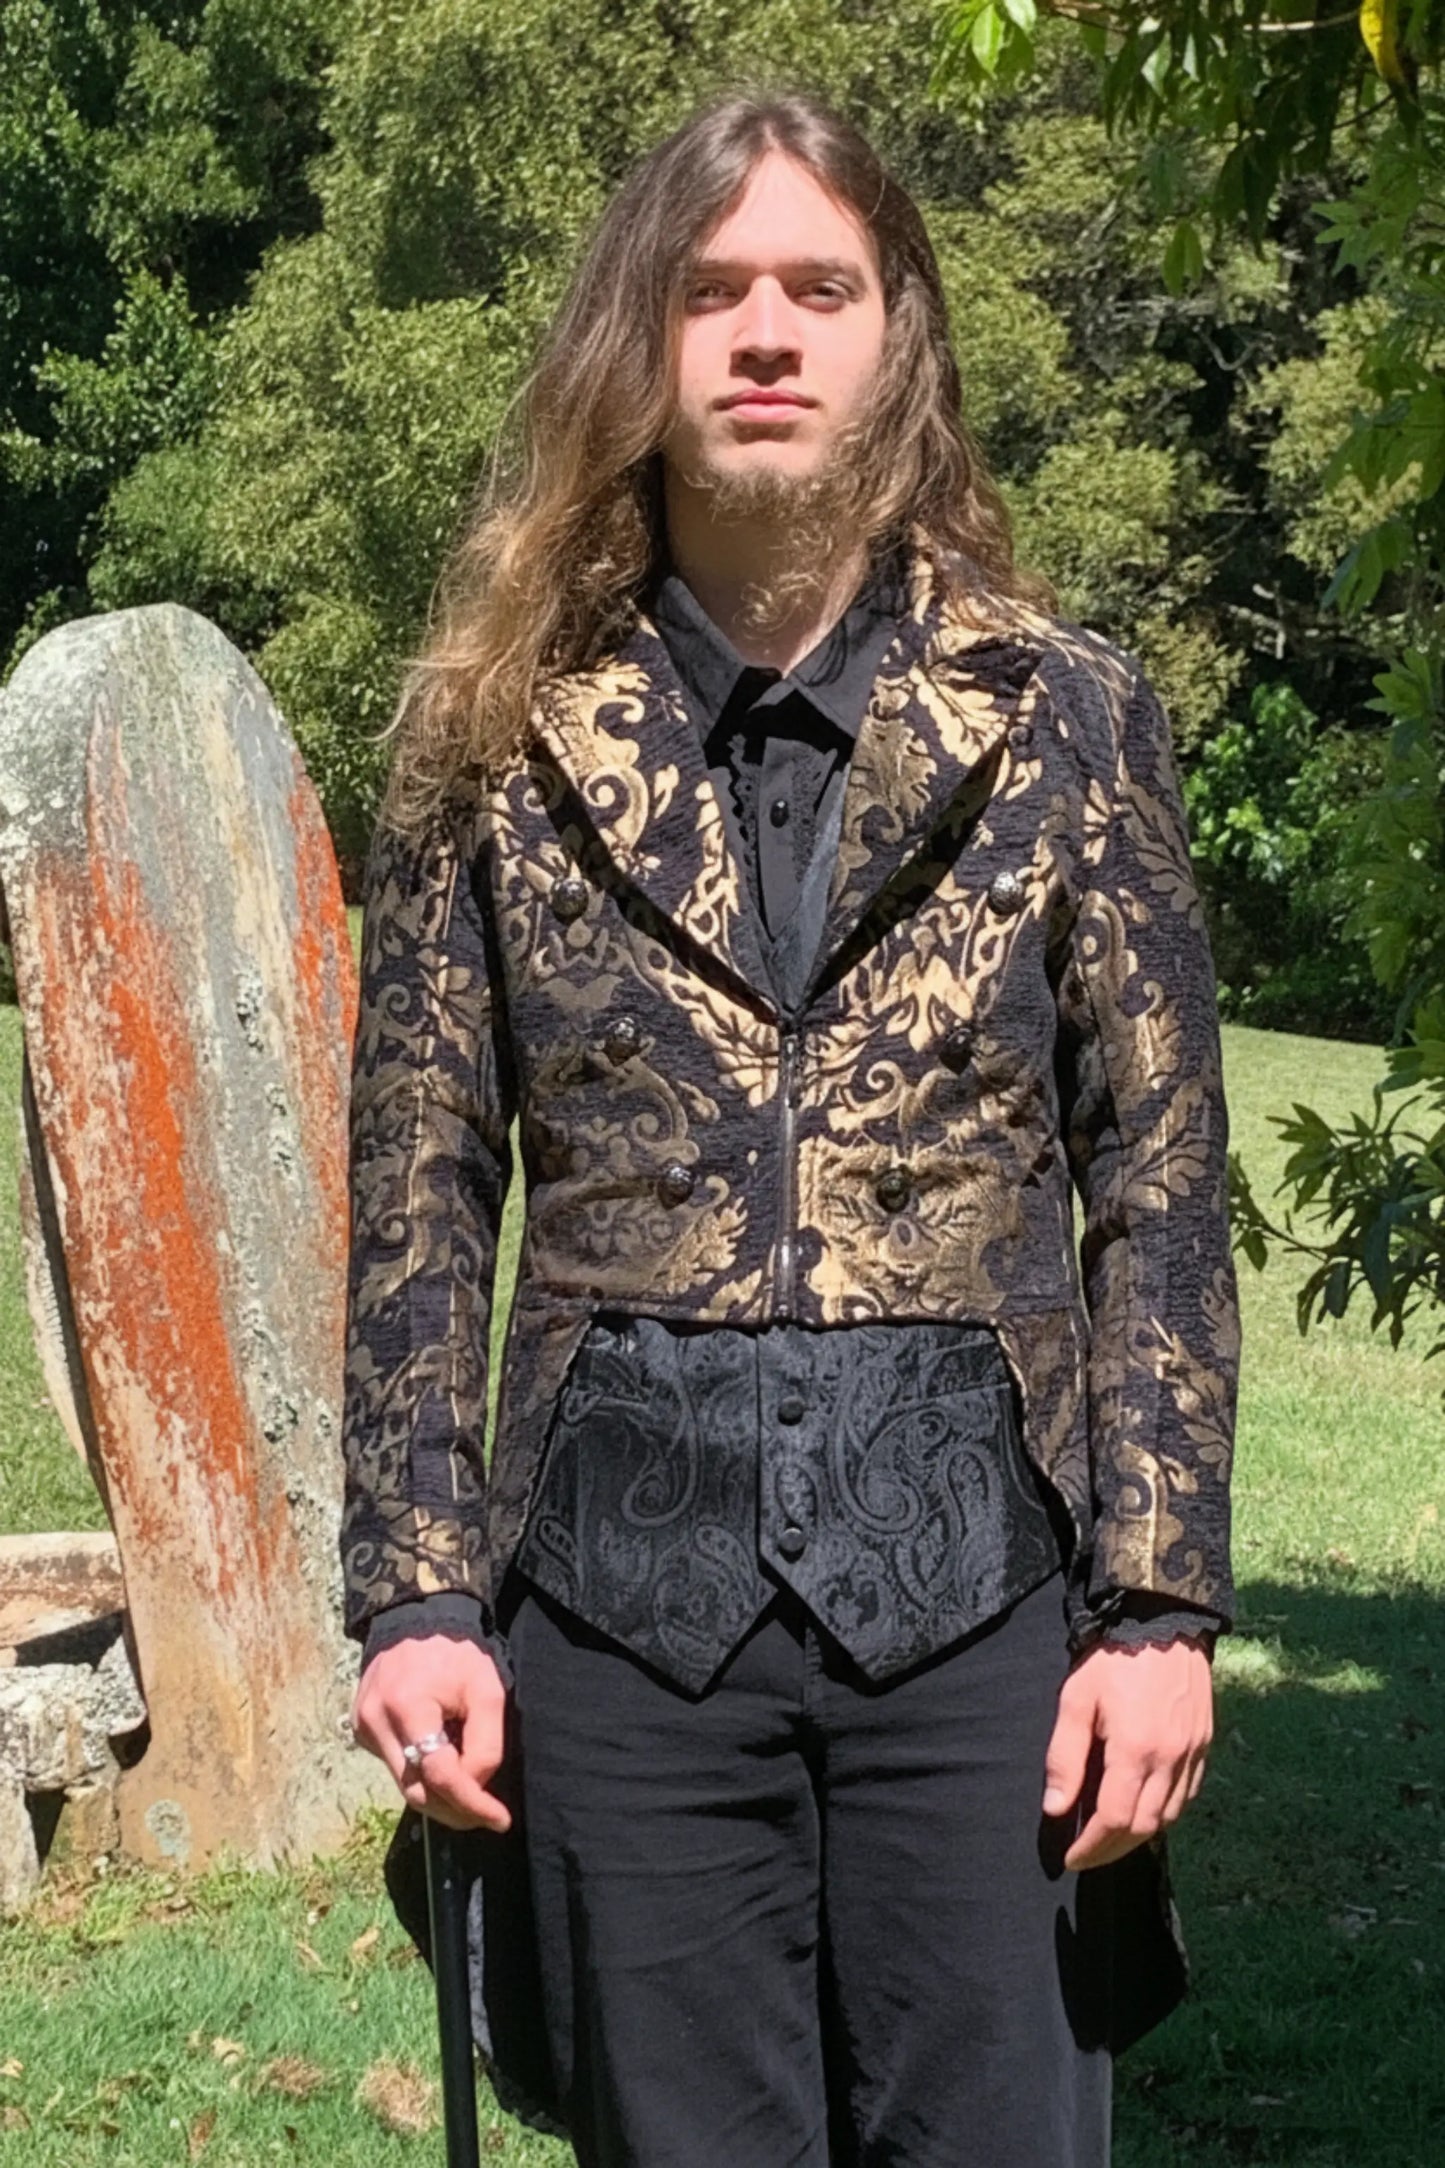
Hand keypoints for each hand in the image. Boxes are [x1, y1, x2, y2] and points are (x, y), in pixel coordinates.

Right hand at [351, 1636, 511, 1832]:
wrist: (414, 1620)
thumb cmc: (455, 1654)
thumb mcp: (486, 1690)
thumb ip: (485, 1743)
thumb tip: (474, 1788)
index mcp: (408, 1707)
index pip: (439, 1775)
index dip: (471, 1803)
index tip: (500, 1820)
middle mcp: (376, 1722)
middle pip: (416, 1791)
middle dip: (455, 1810)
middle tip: (486, 1814)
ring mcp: (363, 1728)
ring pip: (404, 1785)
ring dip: (439, 1796)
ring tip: (469, 1791)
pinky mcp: (360, 1730)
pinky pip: (395, 1767)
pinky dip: (421, 1774)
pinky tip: (442, 1759)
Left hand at [1041, 1637, 1211, 1869]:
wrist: (1163, 1621)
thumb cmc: (1112, 1659)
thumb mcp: (1076, 1700)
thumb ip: (1065, 1757)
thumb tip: (1056, 1809)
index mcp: (1135, 1750)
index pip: (1114, 1820)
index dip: (1091, 1846)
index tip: (1070, 1856)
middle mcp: (1170, 1759)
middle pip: (1144, 1827)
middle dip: (1113, 1849)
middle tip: (1087, 1854)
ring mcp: (1193, 1754)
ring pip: (1169, 1816)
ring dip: (1139, 1835)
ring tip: (1110, 1838)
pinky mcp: (1204, 1745)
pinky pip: (1188, 1795)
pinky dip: (1165, 1812)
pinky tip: (1144, 1809)